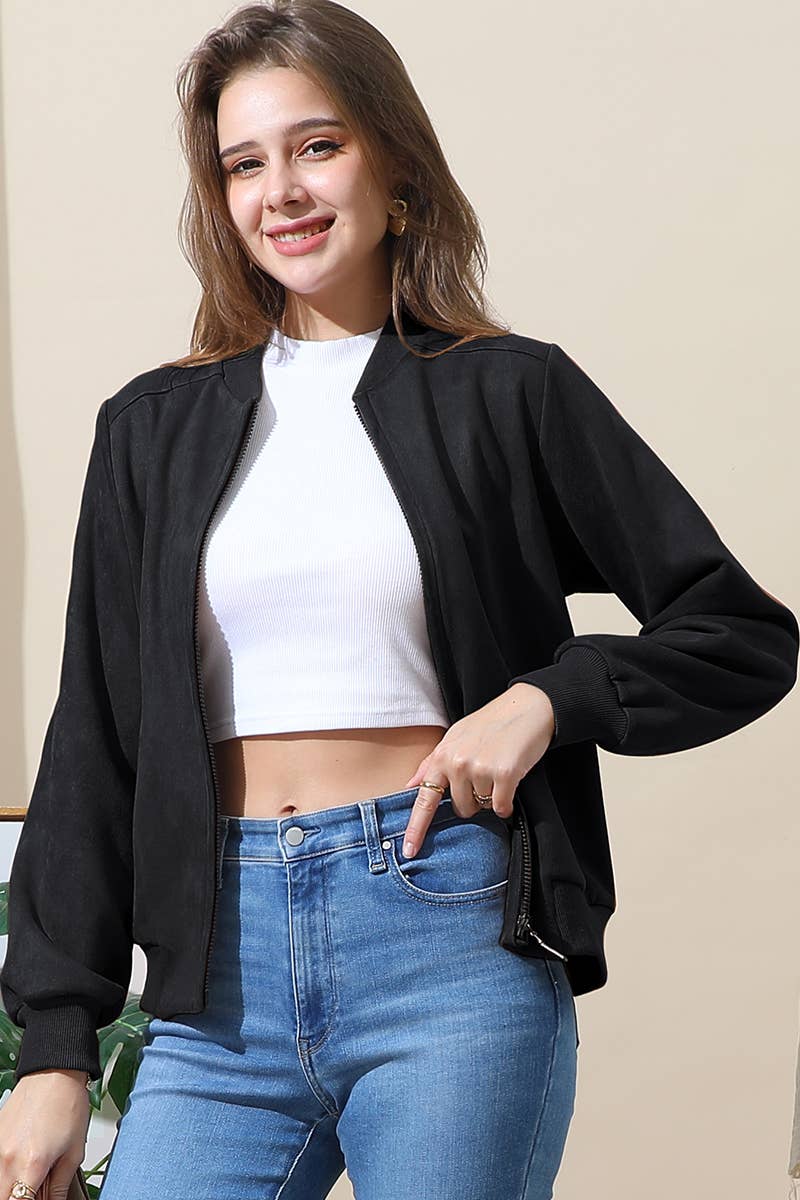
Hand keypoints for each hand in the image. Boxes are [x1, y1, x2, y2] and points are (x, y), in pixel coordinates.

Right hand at [0, 1069, 89, 1199]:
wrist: (54, 1073)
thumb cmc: (68, 1104)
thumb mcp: (74, 1152)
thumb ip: (60, 1186)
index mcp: (31, 1165)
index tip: (39, 1198)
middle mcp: (7, 1160)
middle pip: (4, 1197)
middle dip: (19, 1197)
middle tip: (36, 1188)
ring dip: (12, 1185)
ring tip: (32, 1174)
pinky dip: (8, 1169)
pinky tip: (24, 1161)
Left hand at [400, 683, 554, 856]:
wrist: (527, 707)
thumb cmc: (489, 724)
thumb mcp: (454, 737)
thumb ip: (431, 764)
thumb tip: (408, 786)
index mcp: (442, 755)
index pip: (424, 799)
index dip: (416, 828)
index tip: (408, 851)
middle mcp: (457, 763)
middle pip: (461, 808)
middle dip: (473, 800)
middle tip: (485, 774)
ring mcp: (480, 769)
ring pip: (482, 807)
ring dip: (491, 796)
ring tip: (498, 769)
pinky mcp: (504, 774)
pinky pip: (501, 807)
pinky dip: (507, 802)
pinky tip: (511, 781)